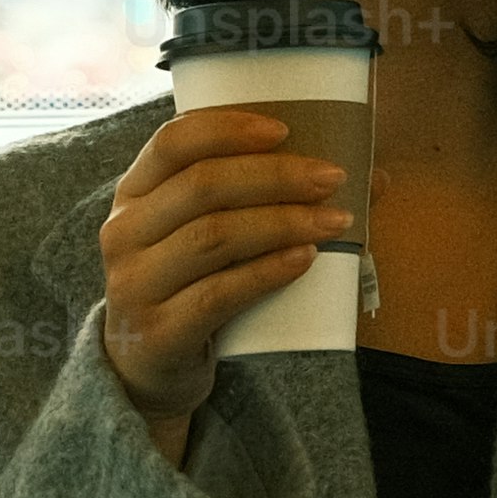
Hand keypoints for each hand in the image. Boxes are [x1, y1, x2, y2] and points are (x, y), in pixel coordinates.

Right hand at [98, 106, 346, 446]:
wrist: (149, 369)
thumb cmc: (191, 285)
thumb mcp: (202, 235)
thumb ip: (259, 198)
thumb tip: (373, 179)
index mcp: (133, 193)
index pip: (173, 142)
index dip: (228, 128)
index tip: (285, 129)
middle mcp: (123, 232)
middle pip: (202, 186)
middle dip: (275, 176)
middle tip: (331, 178)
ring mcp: (134, 284)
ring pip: (214, 237)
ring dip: (282, 222)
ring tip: (333, 221)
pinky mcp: (157, 332)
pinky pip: (218, 293)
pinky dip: (267, 272)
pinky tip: (304, 259)